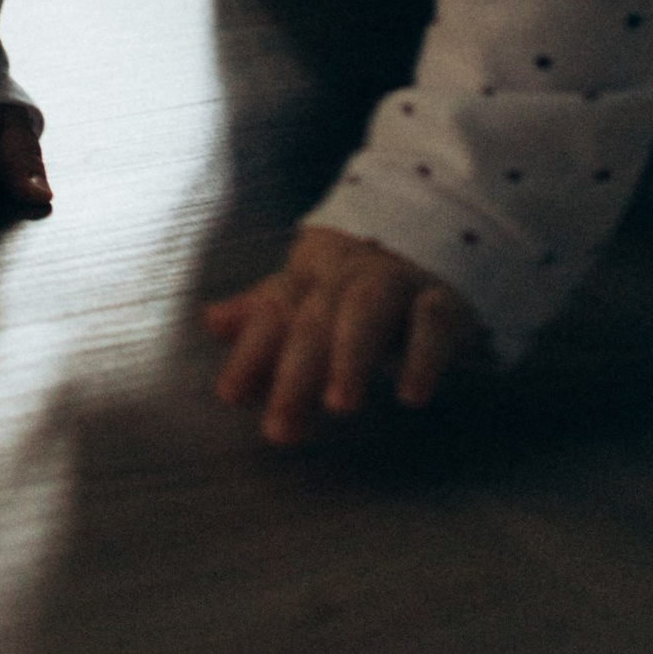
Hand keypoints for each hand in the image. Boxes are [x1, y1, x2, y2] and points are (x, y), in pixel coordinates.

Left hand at [200, 223, 484, 445]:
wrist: (436, 225)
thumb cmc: (355, 278)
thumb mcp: (309, 290)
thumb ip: (262, 314)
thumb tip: (208, 322)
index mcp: (309, 274)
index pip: (274, 309)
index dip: (251, 351)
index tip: (229, 396)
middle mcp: (347, 274)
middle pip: (314, 318)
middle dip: (294, 373)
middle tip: (281, 428)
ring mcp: (396, 281)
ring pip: (367, 310)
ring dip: (351, 355)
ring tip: (340, 405)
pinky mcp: (443, 298)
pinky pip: (432, 321)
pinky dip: (423, 356)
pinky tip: (411, 395)